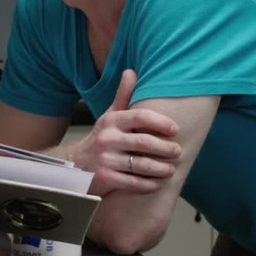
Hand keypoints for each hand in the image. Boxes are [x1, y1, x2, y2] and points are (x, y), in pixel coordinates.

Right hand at [68, 69, 181, 195]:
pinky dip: (148, 184)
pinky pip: (133, 183)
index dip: (161, 122)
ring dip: (161, 169)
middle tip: (178, 152)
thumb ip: (122, 96)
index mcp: (112, 121)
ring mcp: (105, 159)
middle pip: (144, 142)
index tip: (175, 129)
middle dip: (166, 148)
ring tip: (171, 170)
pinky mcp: (105, 178)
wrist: (76, 165)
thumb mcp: (109, 116)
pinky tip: (157, 183)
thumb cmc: (101, 138)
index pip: (140, 116)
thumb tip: (131, 71)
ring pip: (141, 165)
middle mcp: (107, 138)